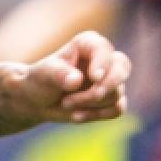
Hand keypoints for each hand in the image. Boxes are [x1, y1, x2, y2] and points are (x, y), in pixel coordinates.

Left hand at [14, 31, 130, 126]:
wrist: (38, 101)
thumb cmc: (40, 80)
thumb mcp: (43, 74)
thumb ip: (58, 74)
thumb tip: (76, 80)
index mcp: (88, 44)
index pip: (104, 49)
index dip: (102, 63)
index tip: (94, 77)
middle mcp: (103, 59)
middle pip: (122, 69)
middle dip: (104, 87)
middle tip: (85, 97)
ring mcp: (110, 79)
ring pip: (116, 93)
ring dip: (90, 104)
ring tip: (66, 104)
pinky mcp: (112, 98)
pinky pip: (117, 109)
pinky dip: (97, 115)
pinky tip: (76, 116)